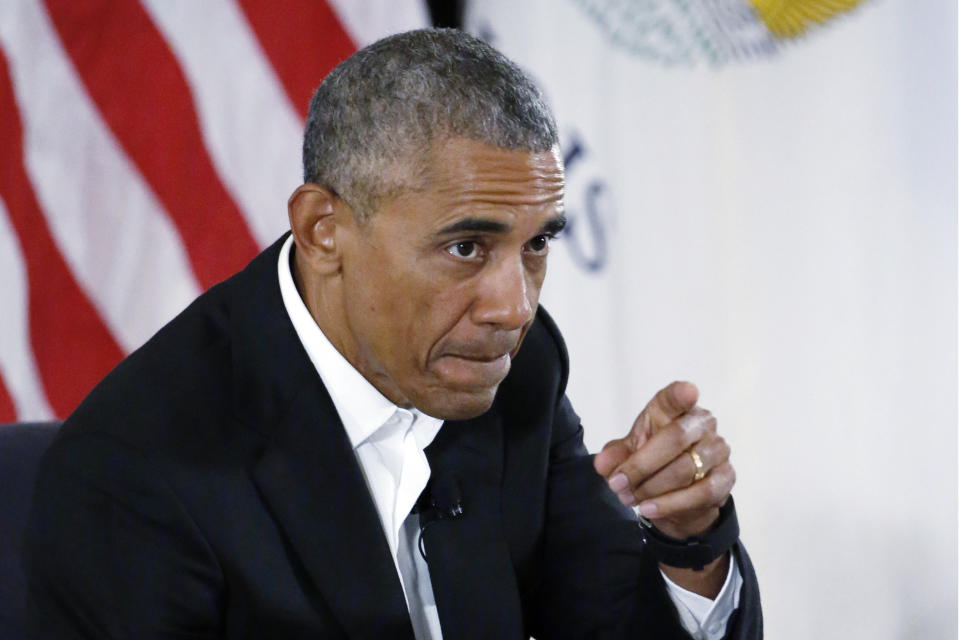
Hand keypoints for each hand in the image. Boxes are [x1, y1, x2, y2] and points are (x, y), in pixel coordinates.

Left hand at [593, 381, 734, 540]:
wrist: (677, 497)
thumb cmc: (652, 461)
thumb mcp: (628, 455)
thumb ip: (615, 455)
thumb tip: (602, 464)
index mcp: (675, 409)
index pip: (676, 397)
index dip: (682, 394)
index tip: (689, 391)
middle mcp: (702, 423)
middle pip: (676, 437)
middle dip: (641, 465)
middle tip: (617, 484)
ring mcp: (718, 449)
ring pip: (686, 469)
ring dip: (652, 488)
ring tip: (629, 499)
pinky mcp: (727, 477)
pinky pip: (701, 492)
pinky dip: (671, 504)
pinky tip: (649, 509)